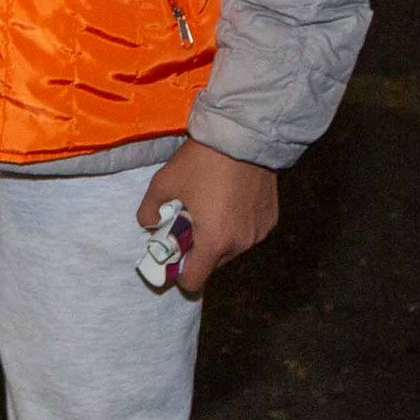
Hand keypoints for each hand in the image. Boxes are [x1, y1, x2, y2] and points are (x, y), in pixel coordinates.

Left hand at [138, 139, 277, 294]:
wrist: (243, 138)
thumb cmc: (201, 163)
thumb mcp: (164, 183)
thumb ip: (149, 209)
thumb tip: (147, 223)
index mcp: (213, 242)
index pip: (195, 280)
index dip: (180, 275)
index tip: (173, 259)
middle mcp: (240, 244)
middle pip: (213, 264)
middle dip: (199, 251)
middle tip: (188, 225)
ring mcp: (259, 232)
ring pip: (232, 248)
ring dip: (218, 239)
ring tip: (208, 211)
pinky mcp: (271, 219)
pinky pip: (248, 233)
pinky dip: (237, 226)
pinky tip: (228, 204)